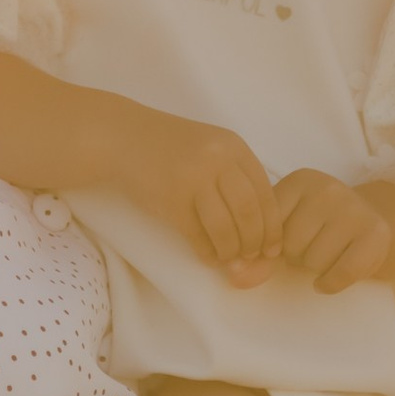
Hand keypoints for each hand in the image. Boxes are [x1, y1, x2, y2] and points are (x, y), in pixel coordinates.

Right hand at [121, 113, 279, 271]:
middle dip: (254, 242)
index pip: (265, 193)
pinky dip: (206, 251)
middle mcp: (217, 160)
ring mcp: (193, 179)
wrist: (122, 137)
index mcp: (233, 146)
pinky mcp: (171, 199)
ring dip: (230, 251)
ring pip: (226, 227)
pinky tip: (207, 256)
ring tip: (227, 258)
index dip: (272, 226)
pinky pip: (197, 235)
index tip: (272, 247)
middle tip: (251, 257)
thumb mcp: (209, 147)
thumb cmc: (169, 146)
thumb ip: (234, 174)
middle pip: (249, 212)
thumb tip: (260, 223)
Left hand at [269, 168, 394, 292]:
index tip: (282, 243)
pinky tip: (328, 279)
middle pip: (291, 244)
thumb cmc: (320, 224)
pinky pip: (342, 273)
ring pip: (314, 261)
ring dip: (315, 269)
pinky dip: (330, 284)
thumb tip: (237, 274)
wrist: (370, 220)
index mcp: (300, 180)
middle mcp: (328, 189)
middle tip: (309, 247)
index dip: (272, 243)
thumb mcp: (288, 223)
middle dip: (295, 256)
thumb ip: (258, 248)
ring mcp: (354, 209)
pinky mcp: (375, 234)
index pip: (269, 225)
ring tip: (325, 254)